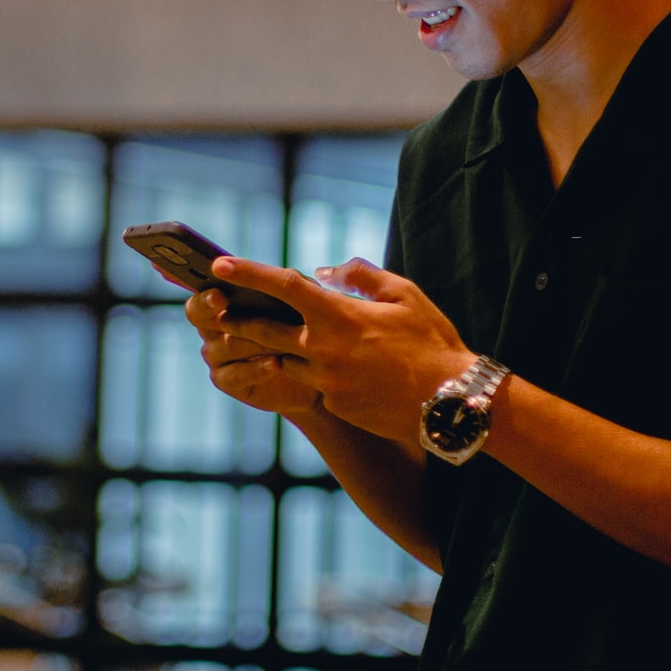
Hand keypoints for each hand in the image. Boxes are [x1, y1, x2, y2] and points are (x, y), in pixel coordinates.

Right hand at [183, 288, 323, 416]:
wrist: (313, 371)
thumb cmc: (298, 327)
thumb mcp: (294, 302)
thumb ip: (282, 285)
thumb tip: (274, 274)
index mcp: (219, 304)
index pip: (200, 296)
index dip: (206, 295)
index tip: (220, 292)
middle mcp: (211, 329)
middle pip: (200, 317)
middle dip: (210, 307)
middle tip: (223, 300)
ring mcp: (216, 356)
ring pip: (227, 344)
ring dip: (254, 339)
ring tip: (279, 337)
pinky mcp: (226, 380)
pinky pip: (235, 375)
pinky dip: (257, 368)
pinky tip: (276, 363)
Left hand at [205, 255, 473, 443]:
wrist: (451, 403)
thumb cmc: (432, 342)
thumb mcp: (404, 294)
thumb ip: (360, 276)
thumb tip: (324, 272)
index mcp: (338, 316)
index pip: (281, 286)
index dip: (247, 272)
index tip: (219, 264)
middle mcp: (323, 350)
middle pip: (263, 331)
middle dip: (237, 319)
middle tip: (220, 312)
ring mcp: (326, 382)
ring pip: (285, 361)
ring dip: (276, 349)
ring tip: (269, 338)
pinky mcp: (335, 405)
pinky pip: (314, 384)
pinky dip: (314, 372)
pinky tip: (335, 370)